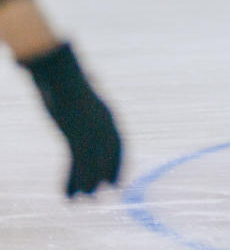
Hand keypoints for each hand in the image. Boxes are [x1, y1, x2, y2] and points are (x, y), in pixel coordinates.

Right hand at [20, 43, 121, 196]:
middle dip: (109, 175)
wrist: (62, 75)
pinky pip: (76, 164)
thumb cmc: (71, 82)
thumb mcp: (85, 98)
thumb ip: (90, 109)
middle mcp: (104, 126)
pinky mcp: (74, 136)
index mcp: (109, 116)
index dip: (118, 164)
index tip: (117, 180)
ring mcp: (90, 131)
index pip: (120, 145)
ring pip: (93, 164)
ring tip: (86, 201)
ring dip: (89, 184)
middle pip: (110, 156)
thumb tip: (90, 106)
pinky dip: (72, 181)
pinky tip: (68, 195)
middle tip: (108, 193)